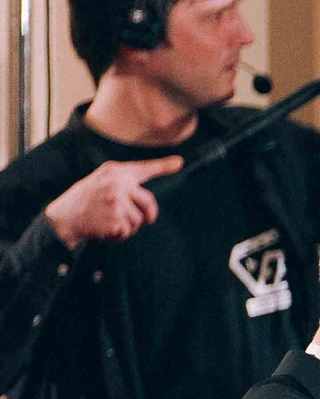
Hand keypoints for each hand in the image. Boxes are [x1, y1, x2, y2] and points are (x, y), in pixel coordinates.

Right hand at [44, 155, 182, 247]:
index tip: (179, 163)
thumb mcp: (100, 183)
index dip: (163, 166)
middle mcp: (117, 183)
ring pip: (140, 219)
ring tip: (110, 222)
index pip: (143, 169)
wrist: (62, 218)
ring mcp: (117, 200)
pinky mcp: (117, 218)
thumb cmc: (83, 202)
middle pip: (149, 202)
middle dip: (148, 215)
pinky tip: (105, 230)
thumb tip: (145, 195)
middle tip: (143, 221)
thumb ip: (122, 183)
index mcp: (113, 171)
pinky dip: (120, 235)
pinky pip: (129, 231)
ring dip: (129, 226)